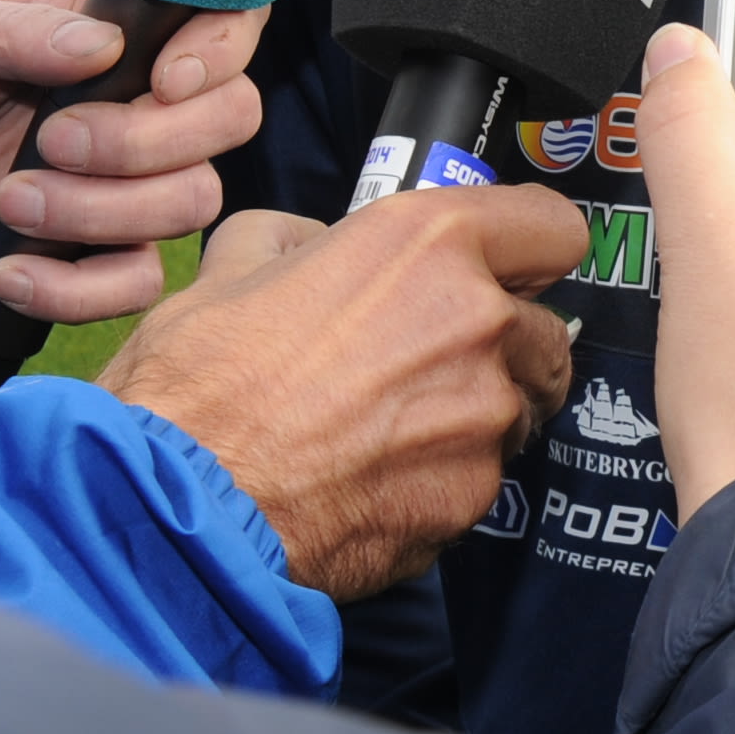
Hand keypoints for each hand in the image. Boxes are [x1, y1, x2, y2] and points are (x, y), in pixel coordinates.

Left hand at [0, 0, 263, 323]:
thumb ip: (16, 30)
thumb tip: (102, 47)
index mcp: (114, 25)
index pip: (224, 20)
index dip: (222, 50)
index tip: (163, 81)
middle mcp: (139, 98)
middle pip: (230, 117)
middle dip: (149, 142)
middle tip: (51, 143)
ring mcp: (126, 179)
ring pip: (194, 201)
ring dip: (105, 212)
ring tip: (10, 202)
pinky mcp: (95, 250)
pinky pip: (137, 284)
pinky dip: (77, 290)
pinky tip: (8, 273)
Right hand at [98, 183, 584, 600]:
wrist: (180, 505)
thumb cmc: (198, 384)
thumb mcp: (231, 264)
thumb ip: (296, 237)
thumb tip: (319, 244)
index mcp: (427, 243)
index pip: (554, 228)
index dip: (529, 251)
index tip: (509, 272)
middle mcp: (476, 320)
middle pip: (545, 331)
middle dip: (502, 347)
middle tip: (428, 367)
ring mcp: (484, 415)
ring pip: (519, 411)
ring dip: (477, 418)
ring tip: (391, 431)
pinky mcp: (473, 497)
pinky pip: (480, 479)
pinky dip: (444, 482)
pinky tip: (377, 482)